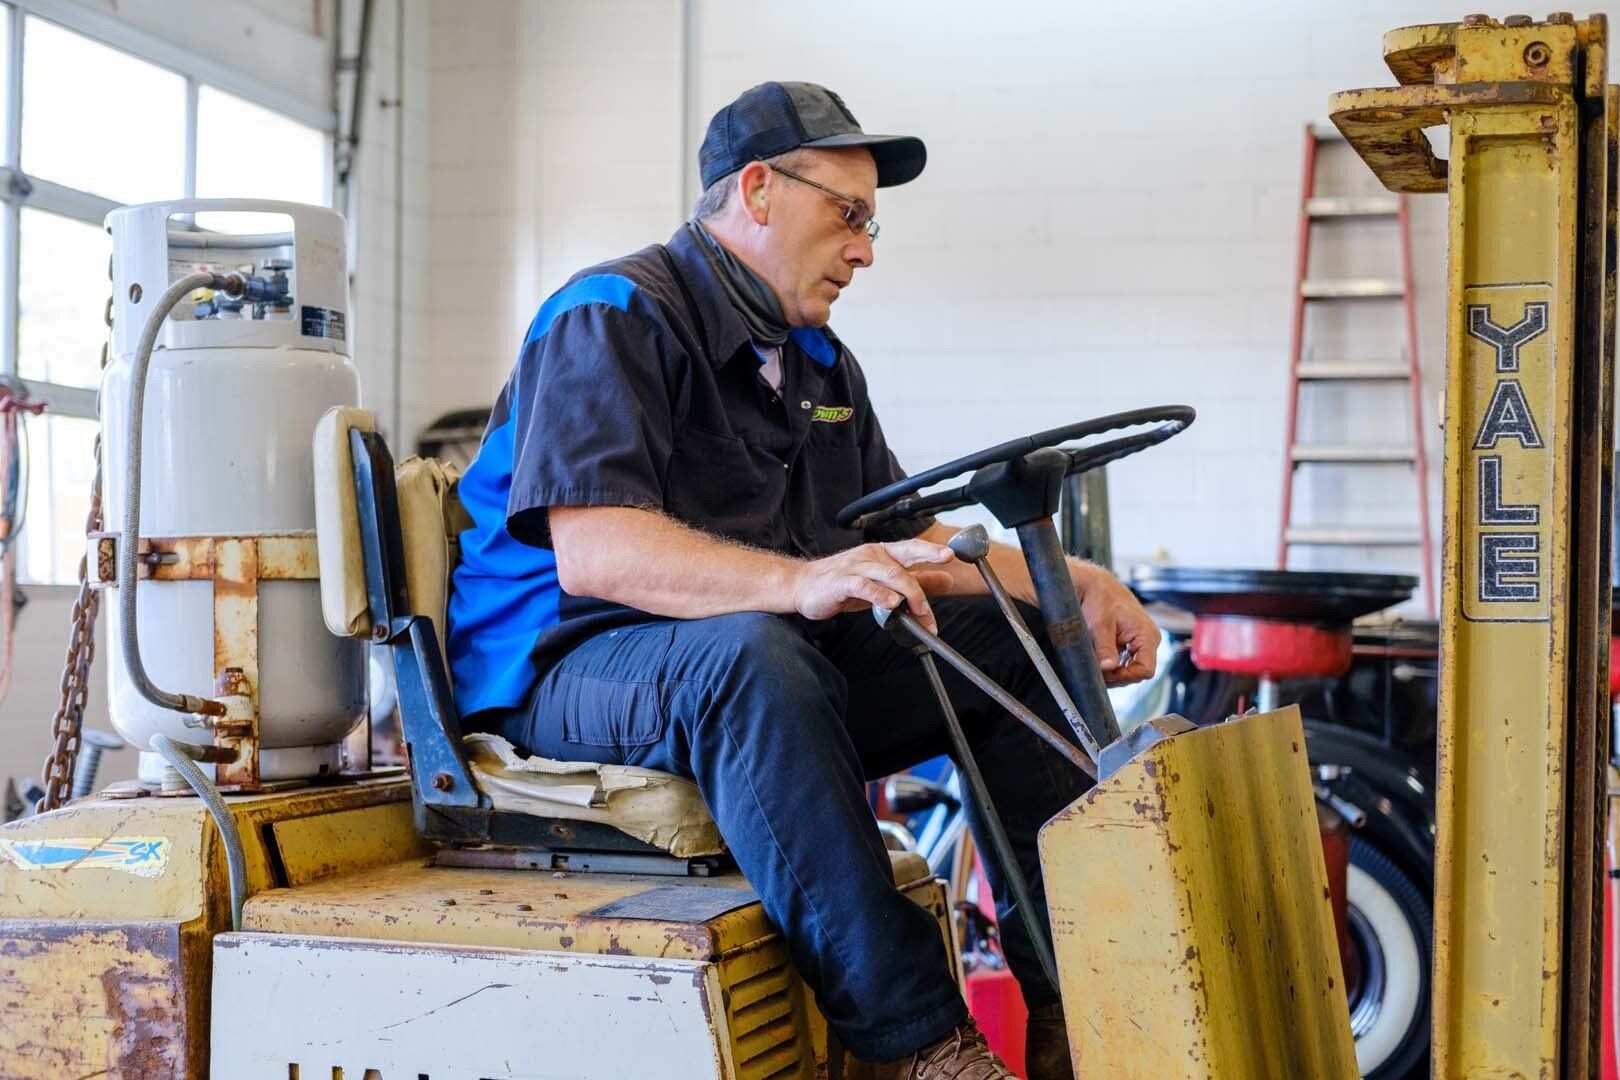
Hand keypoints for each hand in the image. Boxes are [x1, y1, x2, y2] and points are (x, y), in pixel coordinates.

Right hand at [792, 540, 956, 632]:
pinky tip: (890, 604)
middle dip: (920, 588)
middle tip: (929, 611)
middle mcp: (871, 556)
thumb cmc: (843, 584)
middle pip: (902, 566)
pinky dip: (879, 595)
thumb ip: (916, 580)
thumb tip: (947, 580)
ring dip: (906, 593)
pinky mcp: (841, 582)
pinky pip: (863, 586)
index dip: (930, 551)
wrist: (803, 586)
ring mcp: (855, 567)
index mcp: (882, 553)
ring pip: (887, 574)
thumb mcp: (883, 582)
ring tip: (917, 611)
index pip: (911, 548)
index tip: (950, 556)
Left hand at [1068, 558, 1159, 685]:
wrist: (1094, 585)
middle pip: (1137, 672)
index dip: (1125, 677)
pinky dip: (1109, 663)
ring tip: (1095, 661)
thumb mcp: (1099, 624)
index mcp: (1147, 635)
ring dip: (1112, 670)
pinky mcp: (1130, 642)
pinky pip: (1123, 661)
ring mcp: (1140, 642)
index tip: (1106, 674)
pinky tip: (1097, 656)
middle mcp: (1148, 639)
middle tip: (1095, 670)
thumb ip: (1105, 647)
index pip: (1145, 670)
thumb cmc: (1099, 598)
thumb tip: (1108, 668)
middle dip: (1116, 675)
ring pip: (1129, 669)